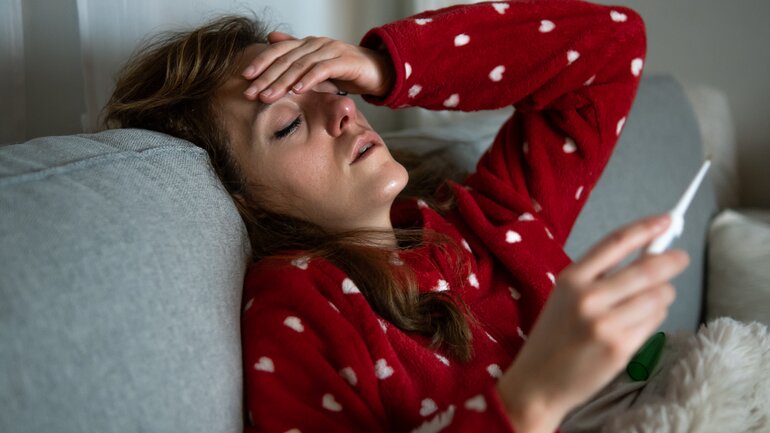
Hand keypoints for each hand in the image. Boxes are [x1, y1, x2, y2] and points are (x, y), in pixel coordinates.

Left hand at [241, 32, 394, 102]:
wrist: (378, 71)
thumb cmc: (346, 70)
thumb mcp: (316, 66)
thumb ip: (296, 56)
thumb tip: (270, 38)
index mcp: (307, 44)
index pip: (279, 51)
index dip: (261, 62)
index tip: (245, 78)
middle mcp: (316, 43)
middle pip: (286, 59)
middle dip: (266, 77)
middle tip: (251, 93)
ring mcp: (330, 50)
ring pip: (300, 65)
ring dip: (282, 82)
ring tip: (268, 96)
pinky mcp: (344, 61)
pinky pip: (322, 70)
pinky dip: (308, 80)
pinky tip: (297, 90)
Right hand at [496, 214, 689, 432]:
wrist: (538, 382)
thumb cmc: (554, 336)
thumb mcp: (565, 297)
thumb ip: (599, 275)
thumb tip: (647, 252)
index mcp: (570, 279)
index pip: (616, 243)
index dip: (646, 228)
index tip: (667, 220)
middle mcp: (588, 298)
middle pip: (646, 269)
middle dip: (671, 261)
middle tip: (681, 258)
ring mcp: (605, 324)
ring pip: (657, 296)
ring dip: (663, 295)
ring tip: (651, 300)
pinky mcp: (620, 347)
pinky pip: (654, 322)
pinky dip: (655, 317)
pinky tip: (640, 321)